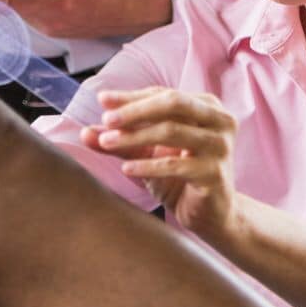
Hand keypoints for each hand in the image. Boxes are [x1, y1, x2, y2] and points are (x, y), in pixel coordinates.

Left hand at [80, 87, 237, 237]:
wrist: (208, 213)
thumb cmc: (178, 174)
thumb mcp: (145, 151)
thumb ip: (119, 138)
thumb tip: (85, 132)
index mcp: (205, 105)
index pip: (162, 93)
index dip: (131, 97)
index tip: (102, 99)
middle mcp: (219, 121)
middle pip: (173, 103)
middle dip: (135, 110)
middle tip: (106, 119)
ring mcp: (221, 147)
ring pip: (172, 131)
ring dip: (134, 137)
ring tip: (107, 143)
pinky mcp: (216, 174)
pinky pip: (176, 165)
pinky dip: (147, 165)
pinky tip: (125, 168)